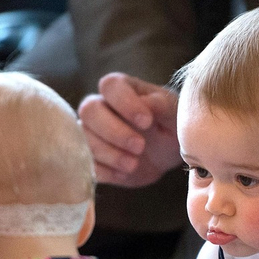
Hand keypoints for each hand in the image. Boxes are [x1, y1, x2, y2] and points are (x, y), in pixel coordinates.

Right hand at [78, 72, 181, 186]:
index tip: (147, 122)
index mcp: (121, 89)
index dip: (124, 102)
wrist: (167, 155)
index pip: (110, 85)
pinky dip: (105, 171)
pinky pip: (86, 163)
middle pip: (89, 110)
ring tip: (134, 164)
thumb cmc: (170, 125)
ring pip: (84, 138)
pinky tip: (124, 173)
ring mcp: (92, 132)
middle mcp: (100, 107)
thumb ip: (161, 105)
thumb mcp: (173, 113)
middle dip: (114, 131)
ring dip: (110, 154)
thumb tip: (146, 103)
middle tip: (140, 146)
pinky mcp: (92, 157)